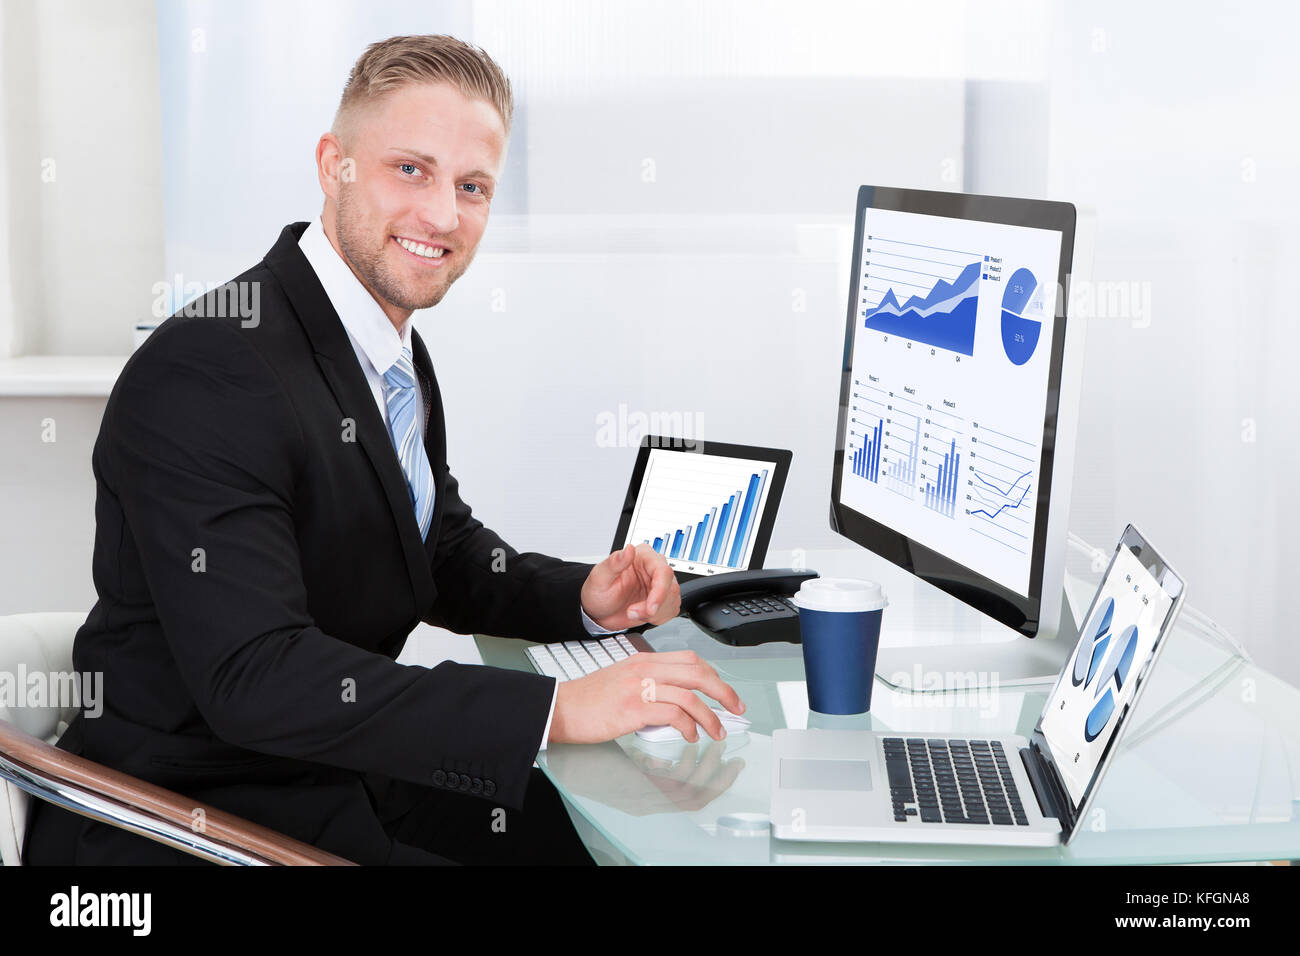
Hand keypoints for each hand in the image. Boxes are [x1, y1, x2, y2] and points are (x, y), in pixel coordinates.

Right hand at [548, 650, 745, 744]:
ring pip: (690, 695)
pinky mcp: (634, 708)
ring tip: (717, 731)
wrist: (561, 707)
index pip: (689, 659)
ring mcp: (640, 687)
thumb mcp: (623, 679)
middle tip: (736, 707)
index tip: (724, 691)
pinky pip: (674, 714)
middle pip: (697, 672)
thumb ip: (650, 683)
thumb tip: (676, 701)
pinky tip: (690, 736)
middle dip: (723, 691)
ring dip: (710, 716)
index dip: (713, 675)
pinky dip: (689, 726)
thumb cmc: (589, 699)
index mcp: (644, 660)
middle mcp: (645, 669)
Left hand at [580, 543, 679, 630]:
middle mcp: (654, 568)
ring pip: (672, 600)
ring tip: (633, 612)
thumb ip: (614, 563)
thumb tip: (629, 549)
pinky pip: (671, 610)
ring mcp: (661, 584)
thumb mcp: (599, 578)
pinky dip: (658, 618)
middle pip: (670, 588)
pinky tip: (642, 614)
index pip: (662, 570)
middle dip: (653, 607)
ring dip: (654, 613)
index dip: (660, 591)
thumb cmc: (599, 592)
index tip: (650, 607)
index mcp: (642, 556)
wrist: (600, 611)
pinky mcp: (664, 598)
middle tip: (632, 612)